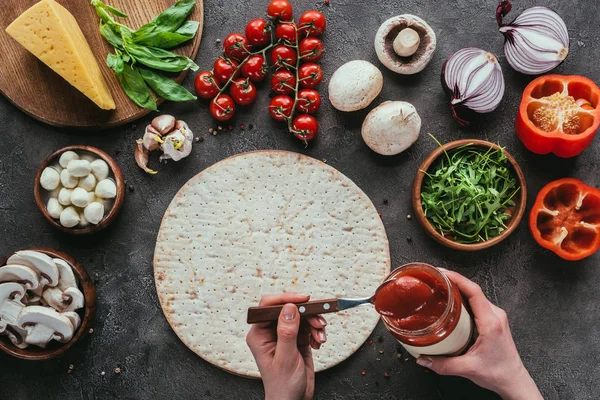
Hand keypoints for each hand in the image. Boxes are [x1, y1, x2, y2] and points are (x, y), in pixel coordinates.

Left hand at [246, 293, 327, 399]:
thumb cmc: (283, 386)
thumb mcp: (286, 358)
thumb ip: (287, 332)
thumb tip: (288, 308)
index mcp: (259, 335)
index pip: (268, 307)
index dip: (286, 299)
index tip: (304, 299)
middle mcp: (270, 332)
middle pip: (288, 309)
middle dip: (306, 314)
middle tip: (319, 322)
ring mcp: (284, 335)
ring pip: (301, 317)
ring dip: (314, 324)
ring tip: (320, 336)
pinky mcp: (296, 340)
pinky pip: (307, 327)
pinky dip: (316, 332)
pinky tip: (318, 343)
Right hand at [416, 270, 542, 399]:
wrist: (514, 381)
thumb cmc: (498, 374)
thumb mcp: (468, 369)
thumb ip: (443, 365)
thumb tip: (422, 358)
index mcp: (491, 323)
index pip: (474, 291)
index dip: (458, 279)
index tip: (442, 273)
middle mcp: (495, 315)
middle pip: (473, 290)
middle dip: (454, 281)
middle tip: (435, 279)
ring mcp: (496, 317)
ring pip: (475, 296)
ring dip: (459, 289)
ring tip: (441, 288)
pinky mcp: (494, 320)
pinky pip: (477, 303)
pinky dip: (464, 298)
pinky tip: (452, 302)